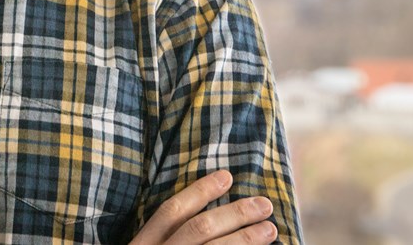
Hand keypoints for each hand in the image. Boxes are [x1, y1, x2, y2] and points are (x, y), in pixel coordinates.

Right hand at [129, 171, 277, 243]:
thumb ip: (162, 237)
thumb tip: (204, 214)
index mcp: (142, 243)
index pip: (171, 211)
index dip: (200, 191)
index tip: (226, 176)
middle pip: (199, 229)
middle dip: (234, 214)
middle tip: (263, 204)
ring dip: (246, 238)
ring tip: (270, 228)